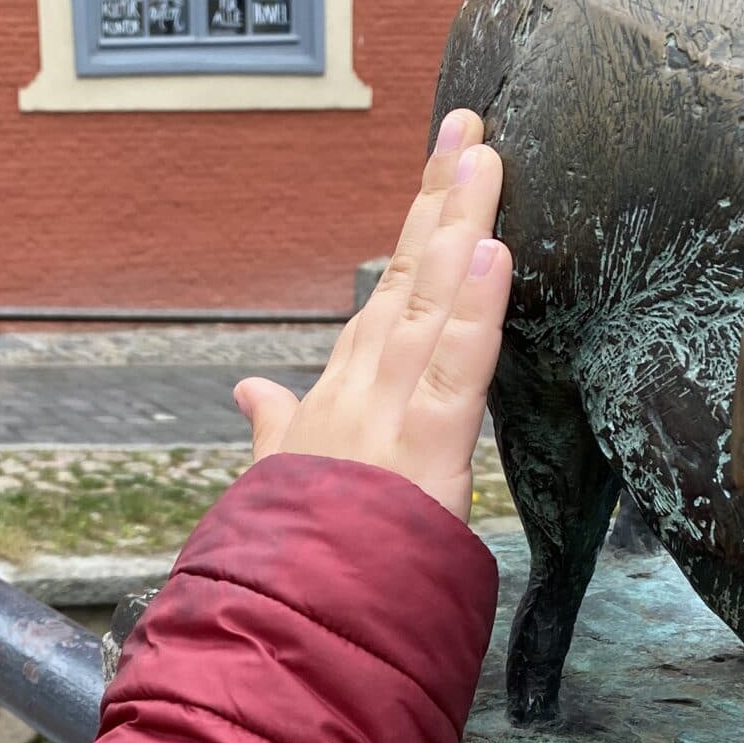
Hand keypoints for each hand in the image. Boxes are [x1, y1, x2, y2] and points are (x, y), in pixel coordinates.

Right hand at [234, 110, 510, 523]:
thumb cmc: (292, 552)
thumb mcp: (279, 479)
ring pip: (432, 303)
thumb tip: (249, 391)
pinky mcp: (420, 450)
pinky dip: (476, 311)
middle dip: (442, 197)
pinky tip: (494, 254)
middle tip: (470, 128)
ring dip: (460, 226)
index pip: (391, 289)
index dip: (420, 224)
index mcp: (343, 390)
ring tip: (485, 160)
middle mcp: (363, 386)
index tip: (446, 164)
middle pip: (411, 275)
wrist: (284, 614)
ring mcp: (388, 411)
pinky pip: (456, 370)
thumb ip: (273, 425)